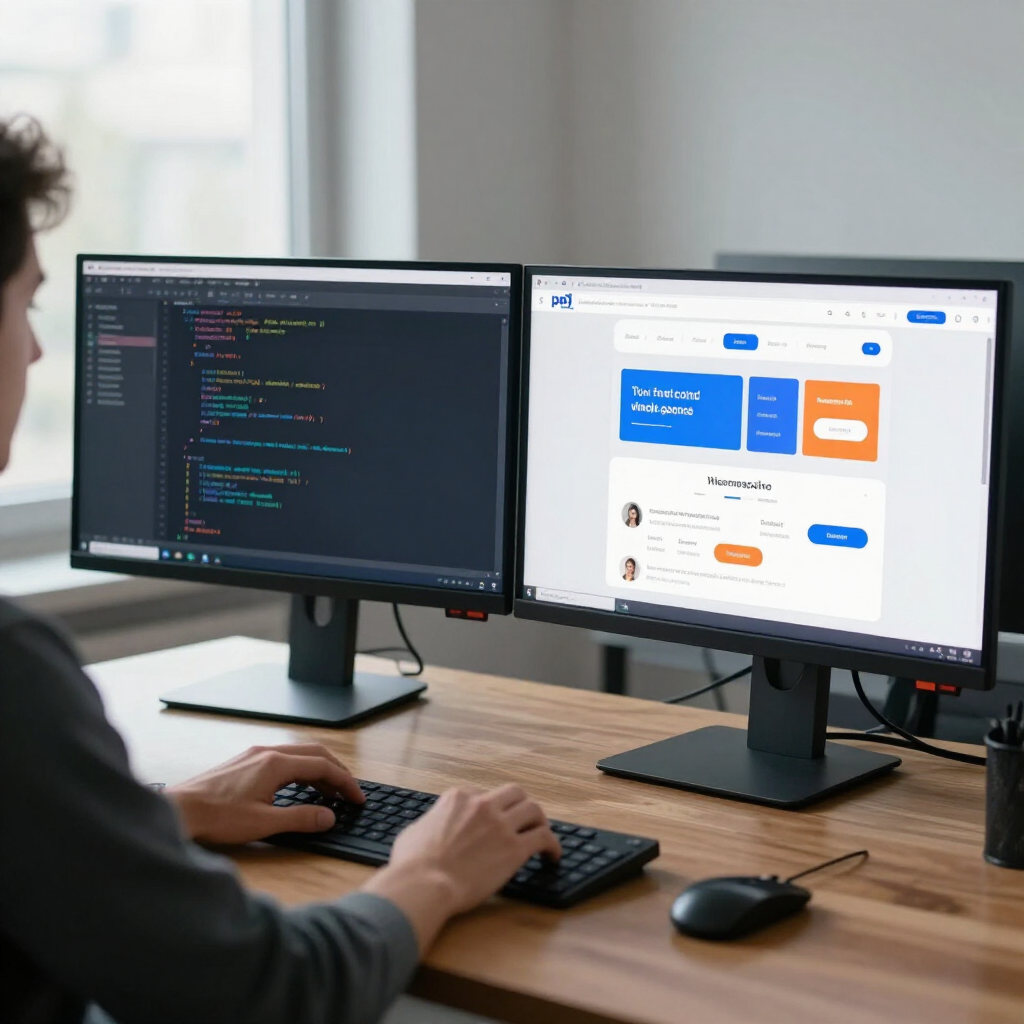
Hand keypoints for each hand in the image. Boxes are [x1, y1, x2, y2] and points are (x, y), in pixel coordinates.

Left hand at [166, 743, 363, 844]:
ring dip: (318, 769)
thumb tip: (330, 816)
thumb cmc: (217, 818)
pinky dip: (300, 770)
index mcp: (276, 763)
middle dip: (336, 771)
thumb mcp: (264, 823)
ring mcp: (254, 755)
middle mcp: (267, 752)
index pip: (323, 766)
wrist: (179, 811)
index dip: (345, 782)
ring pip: (298, 754)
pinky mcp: (244, 762)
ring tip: (328, 792)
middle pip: (314, 753)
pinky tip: (298, 786)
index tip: (357, 798)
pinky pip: (283, 758)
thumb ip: (301, 818)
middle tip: (349, 791)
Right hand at [363, 784, 559, 950]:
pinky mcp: (514, 849)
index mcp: (458, 798)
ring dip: (539, 821)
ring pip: (533, 809)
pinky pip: (543, 838)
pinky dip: (552, 845)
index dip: (488, 809)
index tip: (491, 822)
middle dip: (520, 805)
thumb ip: (430, 823)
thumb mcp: (414, 831)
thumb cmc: (412, 864)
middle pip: (514, 793)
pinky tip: (552, 855)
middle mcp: (482, 805)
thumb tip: (431, 827)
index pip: (481, 794)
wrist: (424, 884)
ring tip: (541, 834)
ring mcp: (500, 825)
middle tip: (523, 821)